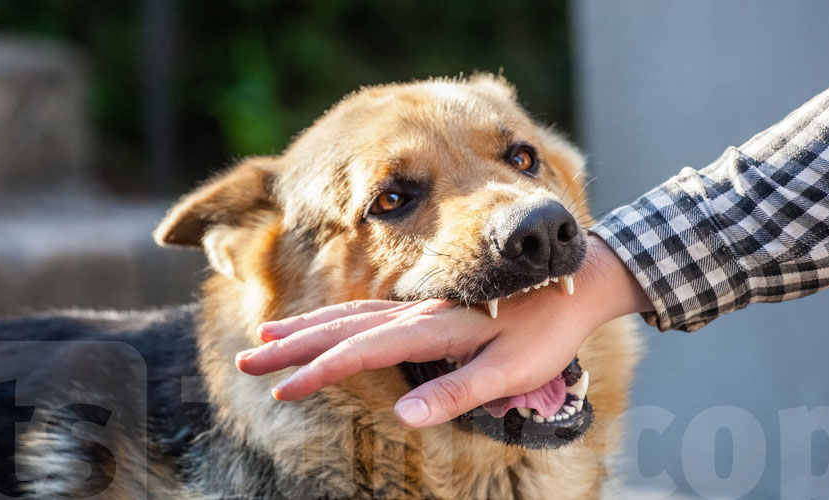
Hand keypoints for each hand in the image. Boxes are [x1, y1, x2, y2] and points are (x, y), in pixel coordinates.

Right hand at [235, 234, 650, 426]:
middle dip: (293, 345)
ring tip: (269, 335)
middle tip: (249, 357)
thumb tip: (405, 415)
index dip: (320, 372)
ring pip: (352, 314)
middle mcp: (420, 312)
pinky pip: (372, 312)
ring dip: (308, 327)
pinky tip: (328, 326)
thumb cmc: (548, 331)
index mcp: (435, 329)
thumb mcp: (512, 371)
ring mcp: (423, 306)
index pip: (363, 351)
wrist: (579, 281)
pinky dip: (339, 319)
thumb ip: (458, 391)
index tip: (283, 389)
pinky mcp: (431, 308)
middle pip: (343, 327)